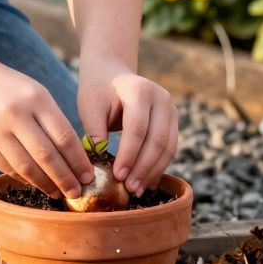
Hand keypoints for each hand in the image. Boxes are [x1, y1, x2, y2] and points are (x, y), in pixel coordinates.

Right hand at [0, 58, 92, 198]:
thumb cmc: (9, 88)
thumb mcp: (35, 93)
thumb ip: (53, 121)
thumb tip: (73, 158)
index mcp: (36, 98)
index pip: (64, 136)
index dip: (79, 161)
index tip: (88, 176)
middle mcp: (16, 114)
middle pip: (47, 155)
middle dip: (65, 178)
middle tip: (77, 193)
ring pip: (26, 166)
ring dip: (45, 184)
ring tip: (57, 193)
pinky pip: (7, 167)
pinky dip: (24, 178)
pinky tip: (36, 183)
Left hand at [77, 57, 177, 194]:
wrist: (111, 73)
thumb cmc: (97, 91)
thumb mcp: (90, 107)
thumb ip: (95, 132)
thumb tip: (98, 165)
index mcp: (140, 91)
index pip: (137, 128)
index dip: (129, 155)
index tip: (118, 176)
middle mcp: (162, 98)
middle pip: (157, 139)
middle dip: (143, 167)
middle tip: (129, 188)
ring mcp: (171, 109)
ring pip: (168, 147)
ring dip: (153, 171)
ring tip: (137, 190)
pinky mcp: (172, 121)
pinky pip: (169, 148)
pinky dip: (158, 166)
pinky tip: (146, 181)